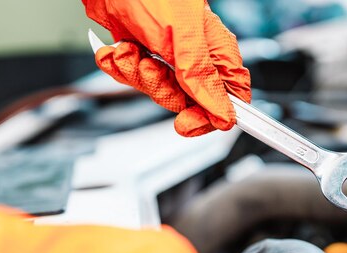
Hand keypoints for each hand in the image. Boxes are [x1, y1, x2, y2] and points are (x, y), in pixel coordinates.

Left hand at [82, 0, 250, 136]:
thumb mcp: (179, 36)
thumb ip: (200, 75)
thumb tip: (223, 113)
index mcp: (215, 48)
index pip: (230, 96)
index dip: (211, 115)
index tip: (188, 123)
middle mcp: (194, 55)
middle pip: (189, 100)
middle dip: (162, 90)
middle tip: (148, 70)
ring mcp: (167, 57)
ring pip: (159, 91)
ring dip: (136, 75)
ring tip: (128, 50)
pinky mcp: (142, 54)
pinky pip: (134, 79)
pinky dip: (120, 67)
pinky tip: (116, 50)